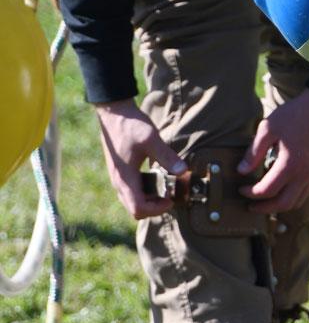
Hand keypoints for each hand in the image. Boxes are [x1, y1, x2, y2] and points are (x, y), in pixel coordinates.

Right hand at [94, 99, 186, 220]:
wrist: (113, 113)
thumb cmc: (130, 125)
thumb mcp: (151, 139)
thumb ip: (167, 156)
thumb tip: (182, 171)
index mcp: (125, 178)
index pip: (138, 208)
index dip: (156, 209)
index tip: (170, 199)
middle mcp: (118, 182)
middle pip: (135, 209)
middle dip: (154, 207)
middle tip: (169, 196)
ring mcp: (118, 178)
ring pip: (132, 201)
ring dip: (149, 200)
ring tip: (164, 188)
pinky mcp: (120, 172)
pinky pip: (131, 191)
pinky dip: (144, 191)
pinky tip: (156, 177)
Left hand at [237, 89, 308, 213]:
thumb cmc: (293, 116)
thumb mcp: (268, 129)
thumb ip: (253, 152)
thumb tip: (241, 171)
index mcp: (289, 165)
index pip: (266, 190)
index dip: (250, 193)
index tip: (240, 189)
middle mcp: (303, 175)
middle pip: (282, 204)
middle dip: (264, 208)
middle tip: (250, 206)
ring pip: (296, 203)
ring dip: (278, 206)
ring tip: (264, 202)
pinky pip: (305, 194)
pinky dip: (291, 199)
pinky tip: (281, 191)